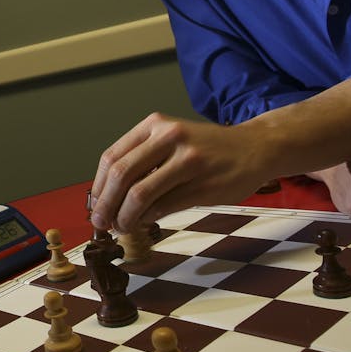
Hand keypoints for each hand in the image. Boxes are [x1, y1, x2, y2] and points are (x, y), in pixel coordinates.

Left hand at [89, 112, 271, 234]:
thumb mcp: (171, 139)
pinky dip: (148, 218)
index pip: (113, 158)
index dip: (99, 186)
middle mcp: (169, 137)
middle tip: (101, 223)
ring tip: (122, 226)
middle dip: (106, 204)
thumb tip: (108, 196)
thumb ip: (142, 160)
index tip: (94, 205)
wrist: (256, 148)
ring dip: (125, 216)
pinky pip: (164, 206)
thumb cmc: (208, 149)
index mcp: (155, 125)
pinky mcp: (203, 185)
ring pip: (140, 193)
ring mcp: (188, 160)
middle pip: (122, 175)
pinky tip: (145, 222)